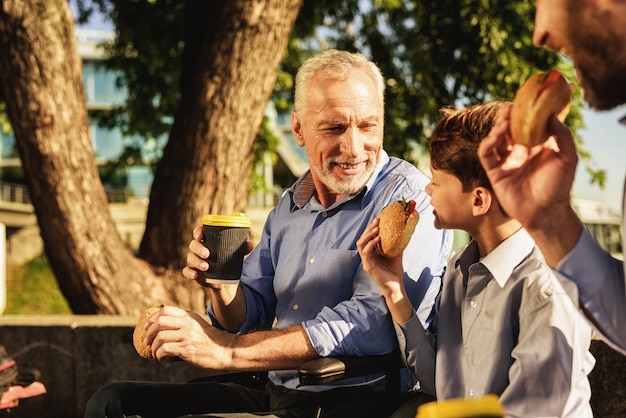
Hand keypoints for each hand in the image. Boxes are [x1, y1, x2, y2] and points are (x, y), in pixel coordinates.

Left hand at [143, 305, 234, 368]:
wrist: (225, 351)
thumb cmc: (211, 341)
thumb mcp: (198, 325)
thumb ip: (184, 323)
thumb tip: (163, 327)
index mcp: (189, 316)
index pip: (165, 310)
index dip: (152, 318)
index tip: (147, 327)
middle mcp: (188, 323)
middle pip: (160, 322)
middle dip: (149, 333)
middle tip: (147, 341)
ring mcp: (187, 336)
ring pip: (160, 337)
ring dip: (153, 347)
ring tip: (155, 353)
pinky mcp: (187, 349)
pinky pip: (165, 349)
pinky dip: (159, 355)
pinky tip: (161, 358)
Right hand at [182, 225, 253, 284]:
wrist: (226, 280)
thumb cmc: (229, 261)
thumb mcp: (237, 254)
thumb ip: (243, 248)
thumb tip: (249, 245)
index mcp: (208, 241)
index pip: (199, 232)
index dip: (198, 232)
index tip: (201, 235)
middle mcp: (199, 249)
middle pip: (193, 244)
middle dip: (198, 248)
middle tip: (207, 254)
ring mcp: (195, 261)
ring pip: (190, 258)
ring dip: (197, 261)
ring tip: (206, 267)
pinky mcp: (194, 272)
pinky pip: (187, 271)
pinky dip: (190, 272)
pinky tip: (195, 275)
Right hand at [357, 218, 413, 323]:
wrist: (396, 285)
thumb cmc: (394, 271)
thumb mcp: (396, 253)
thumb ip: (397, 243)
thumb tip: (404, 231)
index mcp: (372, 252)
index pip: (369, 236)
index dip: (372, 227)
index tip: (379, 218)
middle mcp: (367, 255)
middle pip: (363, 238)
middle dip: (369, 228)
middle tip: (377, 220)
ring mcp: (366, 261)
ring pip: (361, 244)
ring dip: (368, 234)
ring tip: (376, 228)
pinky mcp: (367, 266)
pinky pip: (366, 252)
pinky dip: (371, 244)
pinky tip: (377, 239)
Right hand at [478, 104, 582, 264]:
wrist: (545, 212)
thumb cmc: (559, 187)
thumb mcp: (568, 158)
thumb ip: (563, 136)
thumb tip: (553, 115)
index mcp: (537, 146)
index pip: (530, 123)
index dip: (529, 111)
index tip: (531, 98)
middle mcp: (520, 151)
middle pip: (510, 128)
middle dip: (510, 116)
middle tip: (513, 106)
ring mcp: (506, 160)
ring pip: (497, 138)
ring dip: (499, 127)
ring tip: (506, 120)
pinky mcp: (494, 171)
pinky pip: (486, 153)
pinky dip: (488, 142)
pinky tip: (496, 136)